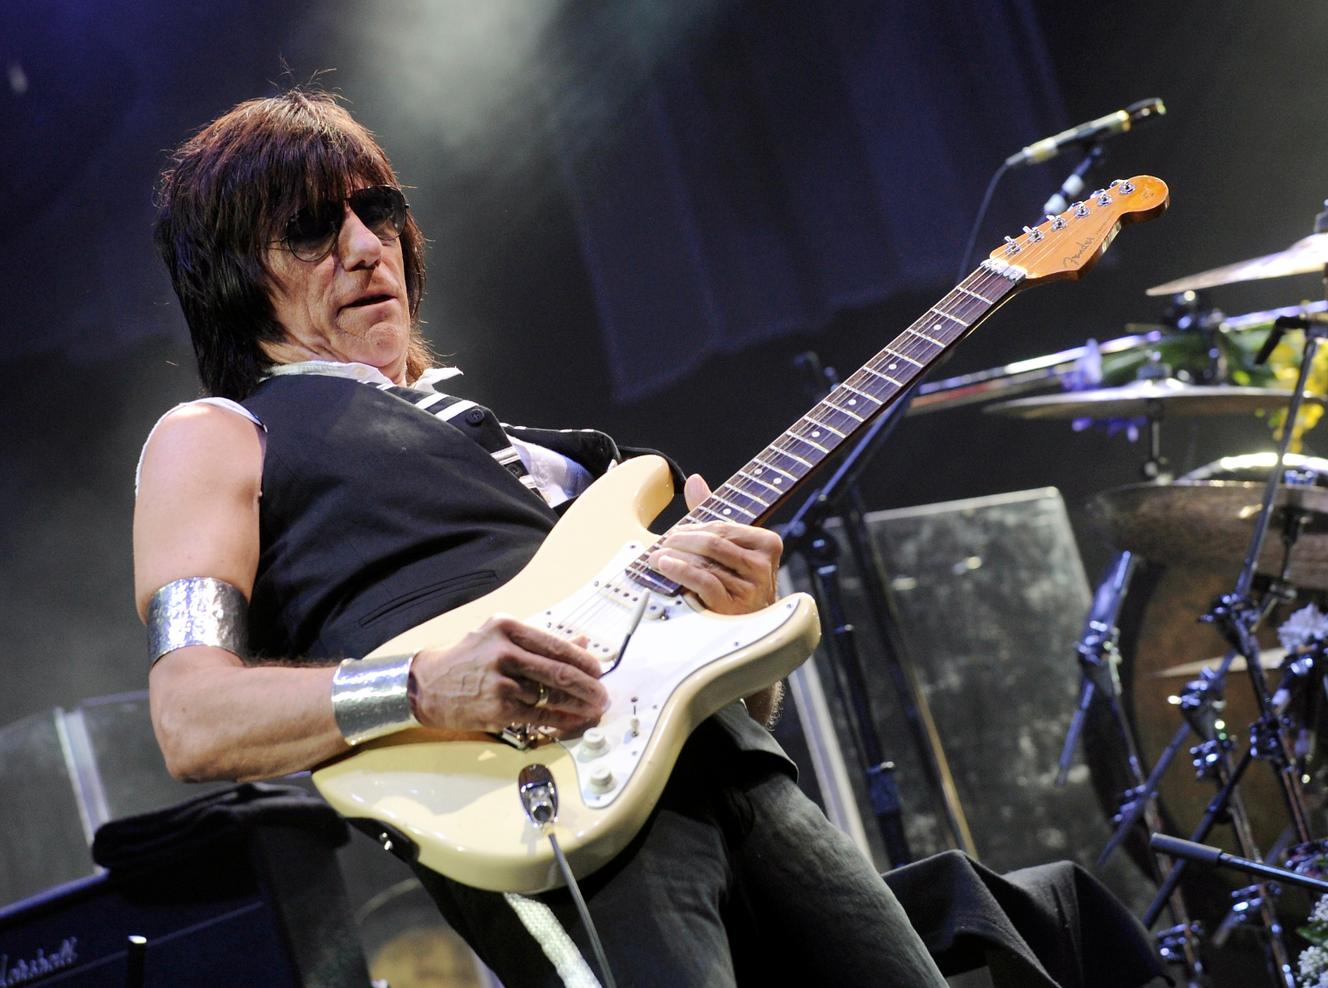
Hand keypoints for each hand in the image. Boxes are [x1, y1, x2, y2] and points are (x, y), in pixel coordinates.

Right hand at [408, 616, 609, 733]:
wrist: (426, 685)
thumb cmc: (466, 659)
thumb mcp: (498, 637)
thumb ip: (540, 641)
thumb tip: (582, 642)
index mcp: (508, 628)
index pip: (557, 645)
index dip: (584, 660)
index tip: (598, 669)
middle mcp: (505, 653)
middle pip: (560, 672)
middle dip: (589, 686)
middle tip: (603, 694)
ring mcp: (501, 682)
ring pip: (552, 696)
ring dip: (578, 705)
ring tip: (593, 708)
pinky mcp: (498, 709)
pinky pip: (539, 716)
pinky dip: (560, 720)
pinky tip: (572, 720)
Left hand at [648, 474, 782, 615]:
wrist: (747, 627)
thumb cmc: (737, 583)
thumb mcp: (729, 547)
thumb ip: (713, 513)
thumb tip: (694, 480)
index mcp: (767, 543)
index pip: (722, 527)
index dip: (693, 528)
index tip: (674, 533)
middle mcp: (763, 565)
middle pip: (713, 542)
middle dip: (681, 541)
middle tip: (661, 544)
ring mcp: (751, 587)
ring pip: (706, 562)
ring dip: (675, 557)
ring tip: (657, 557)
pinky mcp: (735, 606)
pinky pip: (703, 581)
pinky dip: (680, 571)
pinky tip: (665, 567)